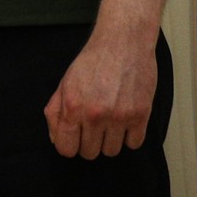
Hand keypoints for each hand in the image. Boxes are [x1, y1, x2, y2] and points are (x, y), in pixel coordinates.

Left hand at [44, 28, 156, 159]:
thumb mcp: (65, 83)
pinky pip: (133, 144)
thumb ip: (55, 112)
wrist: (122, 43)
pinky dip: (129, 137)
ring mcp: (119, 117)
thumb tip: (55, 139)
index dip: (69, 146)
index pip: (66, 149)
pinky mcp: (140, 115)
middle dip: (89, 142)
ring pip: (111, 152)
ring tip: (110, 121)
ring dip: (110, 140)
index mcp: (72, 106)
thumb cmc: (93, 61)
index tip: (75, 139)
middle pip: (89, 153)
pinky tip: (125, 121)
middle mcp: (94, 114)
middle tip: (93, 126)